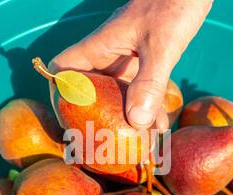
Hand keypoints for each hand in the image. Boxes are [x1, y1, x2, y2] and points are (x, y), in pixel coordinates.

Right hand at [50, 0, 212, 130]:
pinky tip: (160, 126)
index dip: (59, 94)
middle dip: (95, 117)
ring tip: (137, 143)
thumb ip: (149, 82)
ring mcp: (127, 61)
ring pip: (116, 96)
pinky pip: (140, 92)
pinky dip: (147, 110)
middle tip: (102, 141)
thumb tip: (137, 123)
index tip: (69, 120)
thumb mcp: (161, 45)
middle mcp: (108, 57)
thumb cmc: (173, 4)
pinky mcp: (145, 64)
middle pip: (89, 91)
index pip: (64, 71)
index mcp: (99, 47)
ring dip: (125, 119)